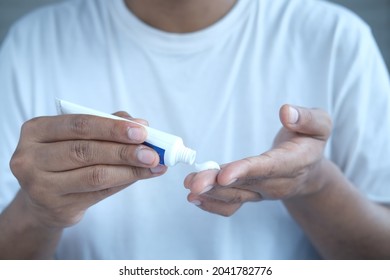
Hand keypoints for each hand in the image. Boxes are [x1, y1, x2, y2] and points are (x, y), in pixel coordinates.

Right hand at [10, 112, 166, 228]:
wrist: (43, 198)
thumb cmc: (64, 158)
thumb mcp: (77, 136)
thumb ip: (107, 125)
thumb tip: (142, 124)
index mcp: (36, 130)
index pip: (79, 125)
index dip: (113, 128)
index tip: (142, 131)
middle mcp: (31, 158)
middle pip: (86, 151)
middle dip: (125, 151)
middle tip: (153, 152)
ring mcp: (41, 186)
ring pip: (95, 175)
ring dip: (130, 169)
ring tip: (154, 165)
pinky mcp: (57, 207)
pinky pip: (99, 193)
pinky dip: (124, 182)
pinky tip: (141, 175)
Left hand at [184, 105, 331, 215]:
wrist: (310, 170)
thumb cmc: (310, 142)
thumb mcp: (320, 125)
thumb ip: (307, 118)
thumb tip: (286, 112)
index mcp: (294, 163)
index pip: (267, 168)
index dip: (245, 171)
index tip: (223, 174)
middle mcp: (277, 183)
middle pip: (244, 185)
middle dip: (217, 185)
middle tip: (192, 183)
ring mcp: (262, 192)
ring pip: (235, 196)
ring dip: (210, 193)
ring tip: (189, 186)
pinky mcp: (251, 195)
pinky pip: (232, 205)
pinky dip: (213, 204)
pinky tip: (196, 199)